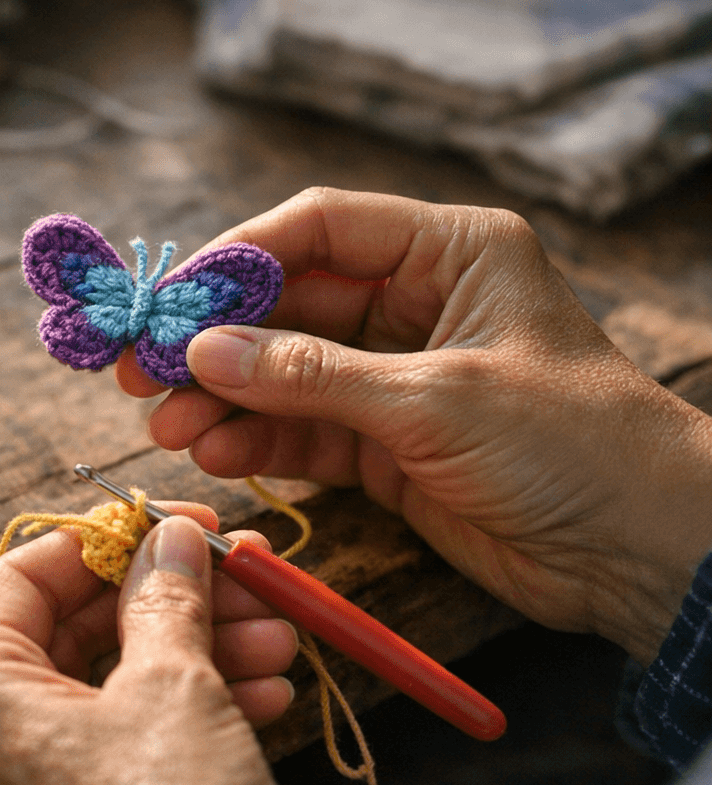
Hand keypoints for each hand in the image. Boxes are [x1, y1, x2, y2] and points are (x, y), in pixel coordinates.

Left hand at [0, 511, 332, 784]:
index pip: (21, 578)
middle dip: (170, 599)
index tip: (175, 523)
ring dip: (199, 652)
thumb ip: (166, 595)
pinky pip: (127, 749)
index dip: (103, 540)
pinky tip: (271, 691)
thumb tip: (171, 538)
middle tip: (244, 572)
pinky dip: (192, 714)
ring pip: (111, 692)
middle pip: (74, 634)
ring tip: (279, 633)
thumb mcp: (174, 682)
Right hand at [118, 188, 711, 663]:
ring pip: (283, 374)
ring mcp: (396, 378)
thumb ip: (310, 375)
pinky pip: (302, 431)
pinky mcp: (386, 445)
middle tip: (139, 374)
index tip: (166, 300)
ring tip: (168, 428)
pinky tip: (214, 454)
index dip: (235, 258)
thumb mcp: (434, 398)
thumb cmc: (571, 445)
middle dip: (213, 342)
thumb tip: (200, 350)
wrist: (645, 555)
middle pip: (287, 306)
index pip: (319, 229)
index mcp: (448, 254)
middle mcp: (415, 304)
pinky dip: (257, 443)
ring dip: (223, 400)